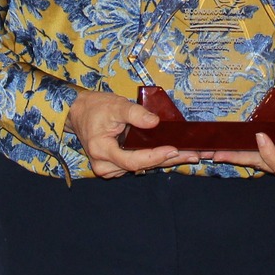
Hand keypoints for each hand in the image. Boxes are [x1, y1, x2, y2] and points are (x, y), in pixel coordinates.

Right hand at [66, 89, 199, 178]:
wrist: (79, 112)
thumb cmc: (96, 107)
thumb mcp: (116, 105)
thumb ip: (135, 113)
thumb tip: (155, 122)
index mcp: (102, 150)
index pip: (132, 160)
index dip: (154, 156)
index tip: (174, 149)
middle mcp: (105, 165)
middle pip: (141, 166)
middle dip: (169, 160)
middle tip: (195, 156)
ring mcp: (110, 168)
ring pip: (142, 167)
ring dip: (165, 160)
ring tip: (190, 155)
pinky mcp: (116, 166)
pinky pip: (138, 164)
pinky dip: (155, 158)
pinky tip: (173, 154)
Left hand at [210, 104, 274, 183]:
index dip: (269, 152)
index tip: (259, 135)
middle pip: (262, 166)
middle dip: (239, 159)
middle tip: (217, 154)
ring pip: (258, 164)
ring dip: (236, 157)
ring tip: (215, 153)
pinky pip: (259, 159)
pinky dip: (243, 154)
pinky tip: (227, 150)